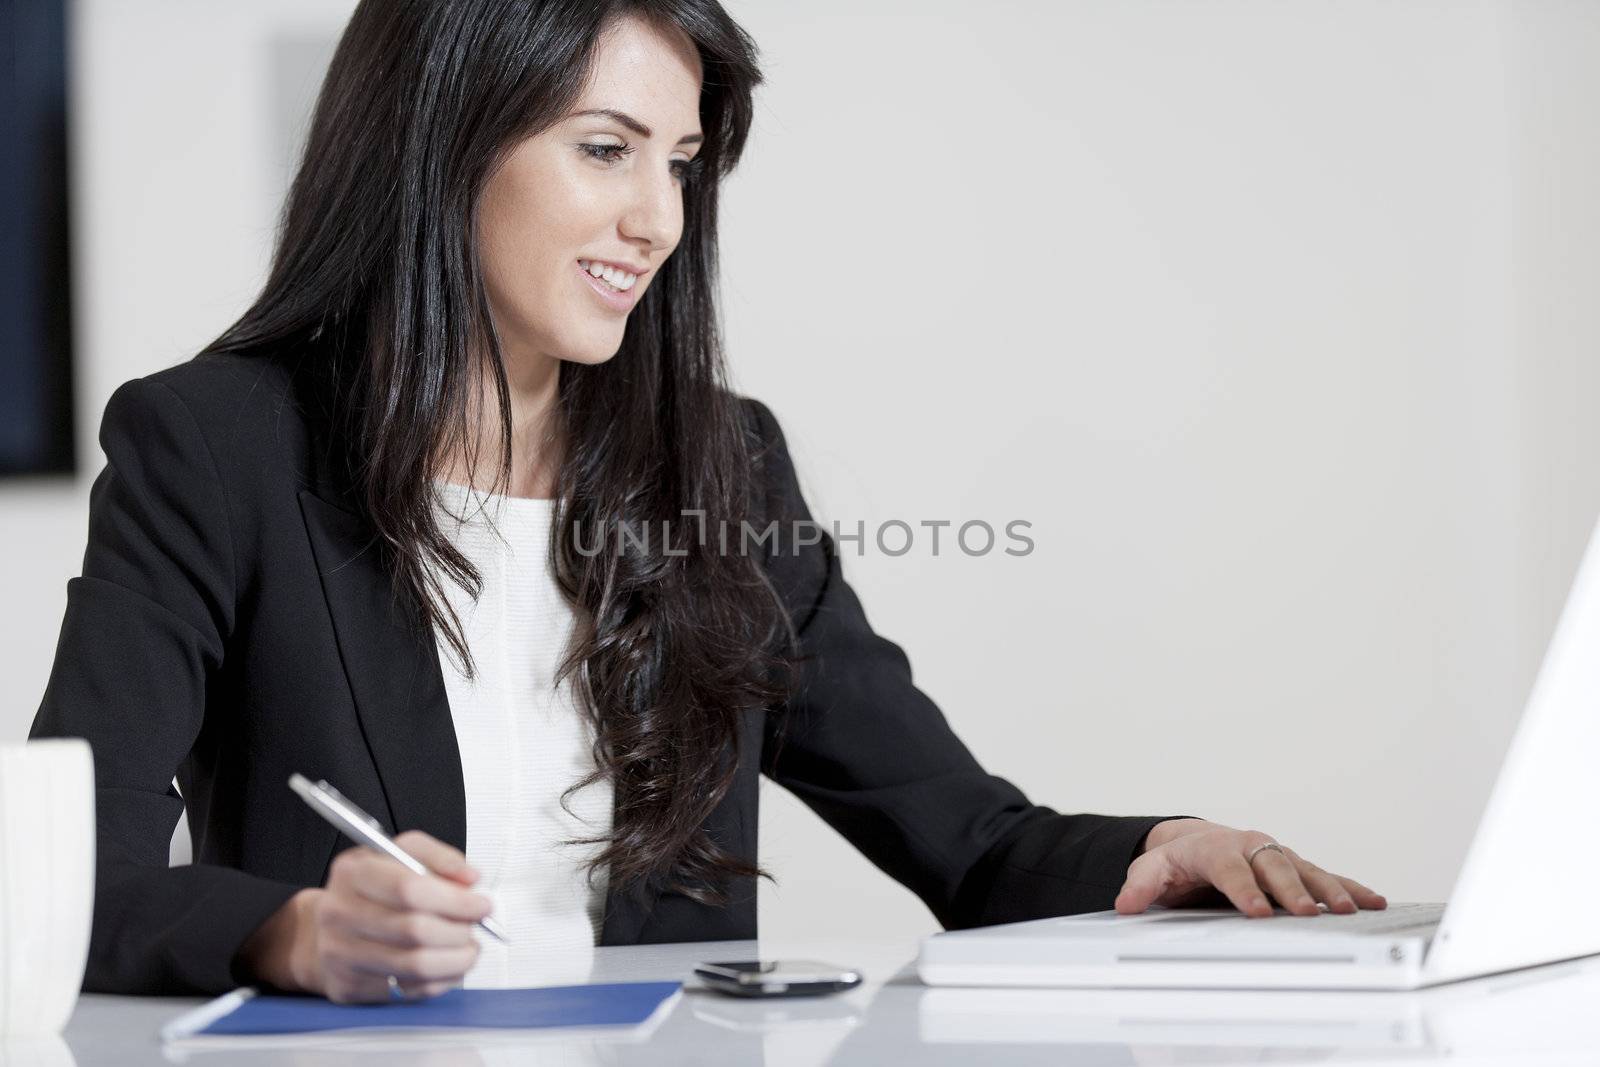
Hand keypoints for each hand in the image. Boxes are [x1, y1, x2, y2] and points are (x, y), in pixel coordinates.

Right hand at [237, 830, 492, 1001]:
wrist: (324, 929)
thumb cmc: (371, 888)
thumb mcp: (398, 853)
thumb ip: (437, 857)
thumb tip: (470, 878)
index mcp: (353, 873)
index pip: (409, 889)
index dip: (455, 900)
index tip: (482, 903)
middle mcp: (340, 913)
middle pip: (415, 930)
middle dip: (459, 930)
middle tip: (477, 925)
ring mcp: (340, 954)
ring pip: (415, 966)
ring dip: (456, 959)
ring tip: (469, 947)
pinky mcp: (349, 986)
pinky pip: (408, 990)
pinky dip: (441, 980)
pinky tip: (449, 965)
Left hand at [1115, 818, 1386, 917]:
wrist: (1198, 843)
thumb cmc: (1178, 861)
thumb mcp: (1153, 870)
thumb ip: (1140, 886)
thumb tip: (1124, 905)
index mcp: (1217, 850)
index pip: (1231, 870)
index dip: (1244, 890)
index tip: (1256, 912)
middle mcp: (1252, 848)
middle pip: (1274, 868)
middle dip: (1291, 890)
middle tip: (1305, 913)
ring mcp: (1277, 856)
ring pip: (1306, 870)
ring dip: (1329, 889)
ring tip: (1349, 910)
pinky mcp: (1295, 868)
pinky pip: (1327, 876)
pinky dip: (1351, 887)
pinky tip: (1375, 902)